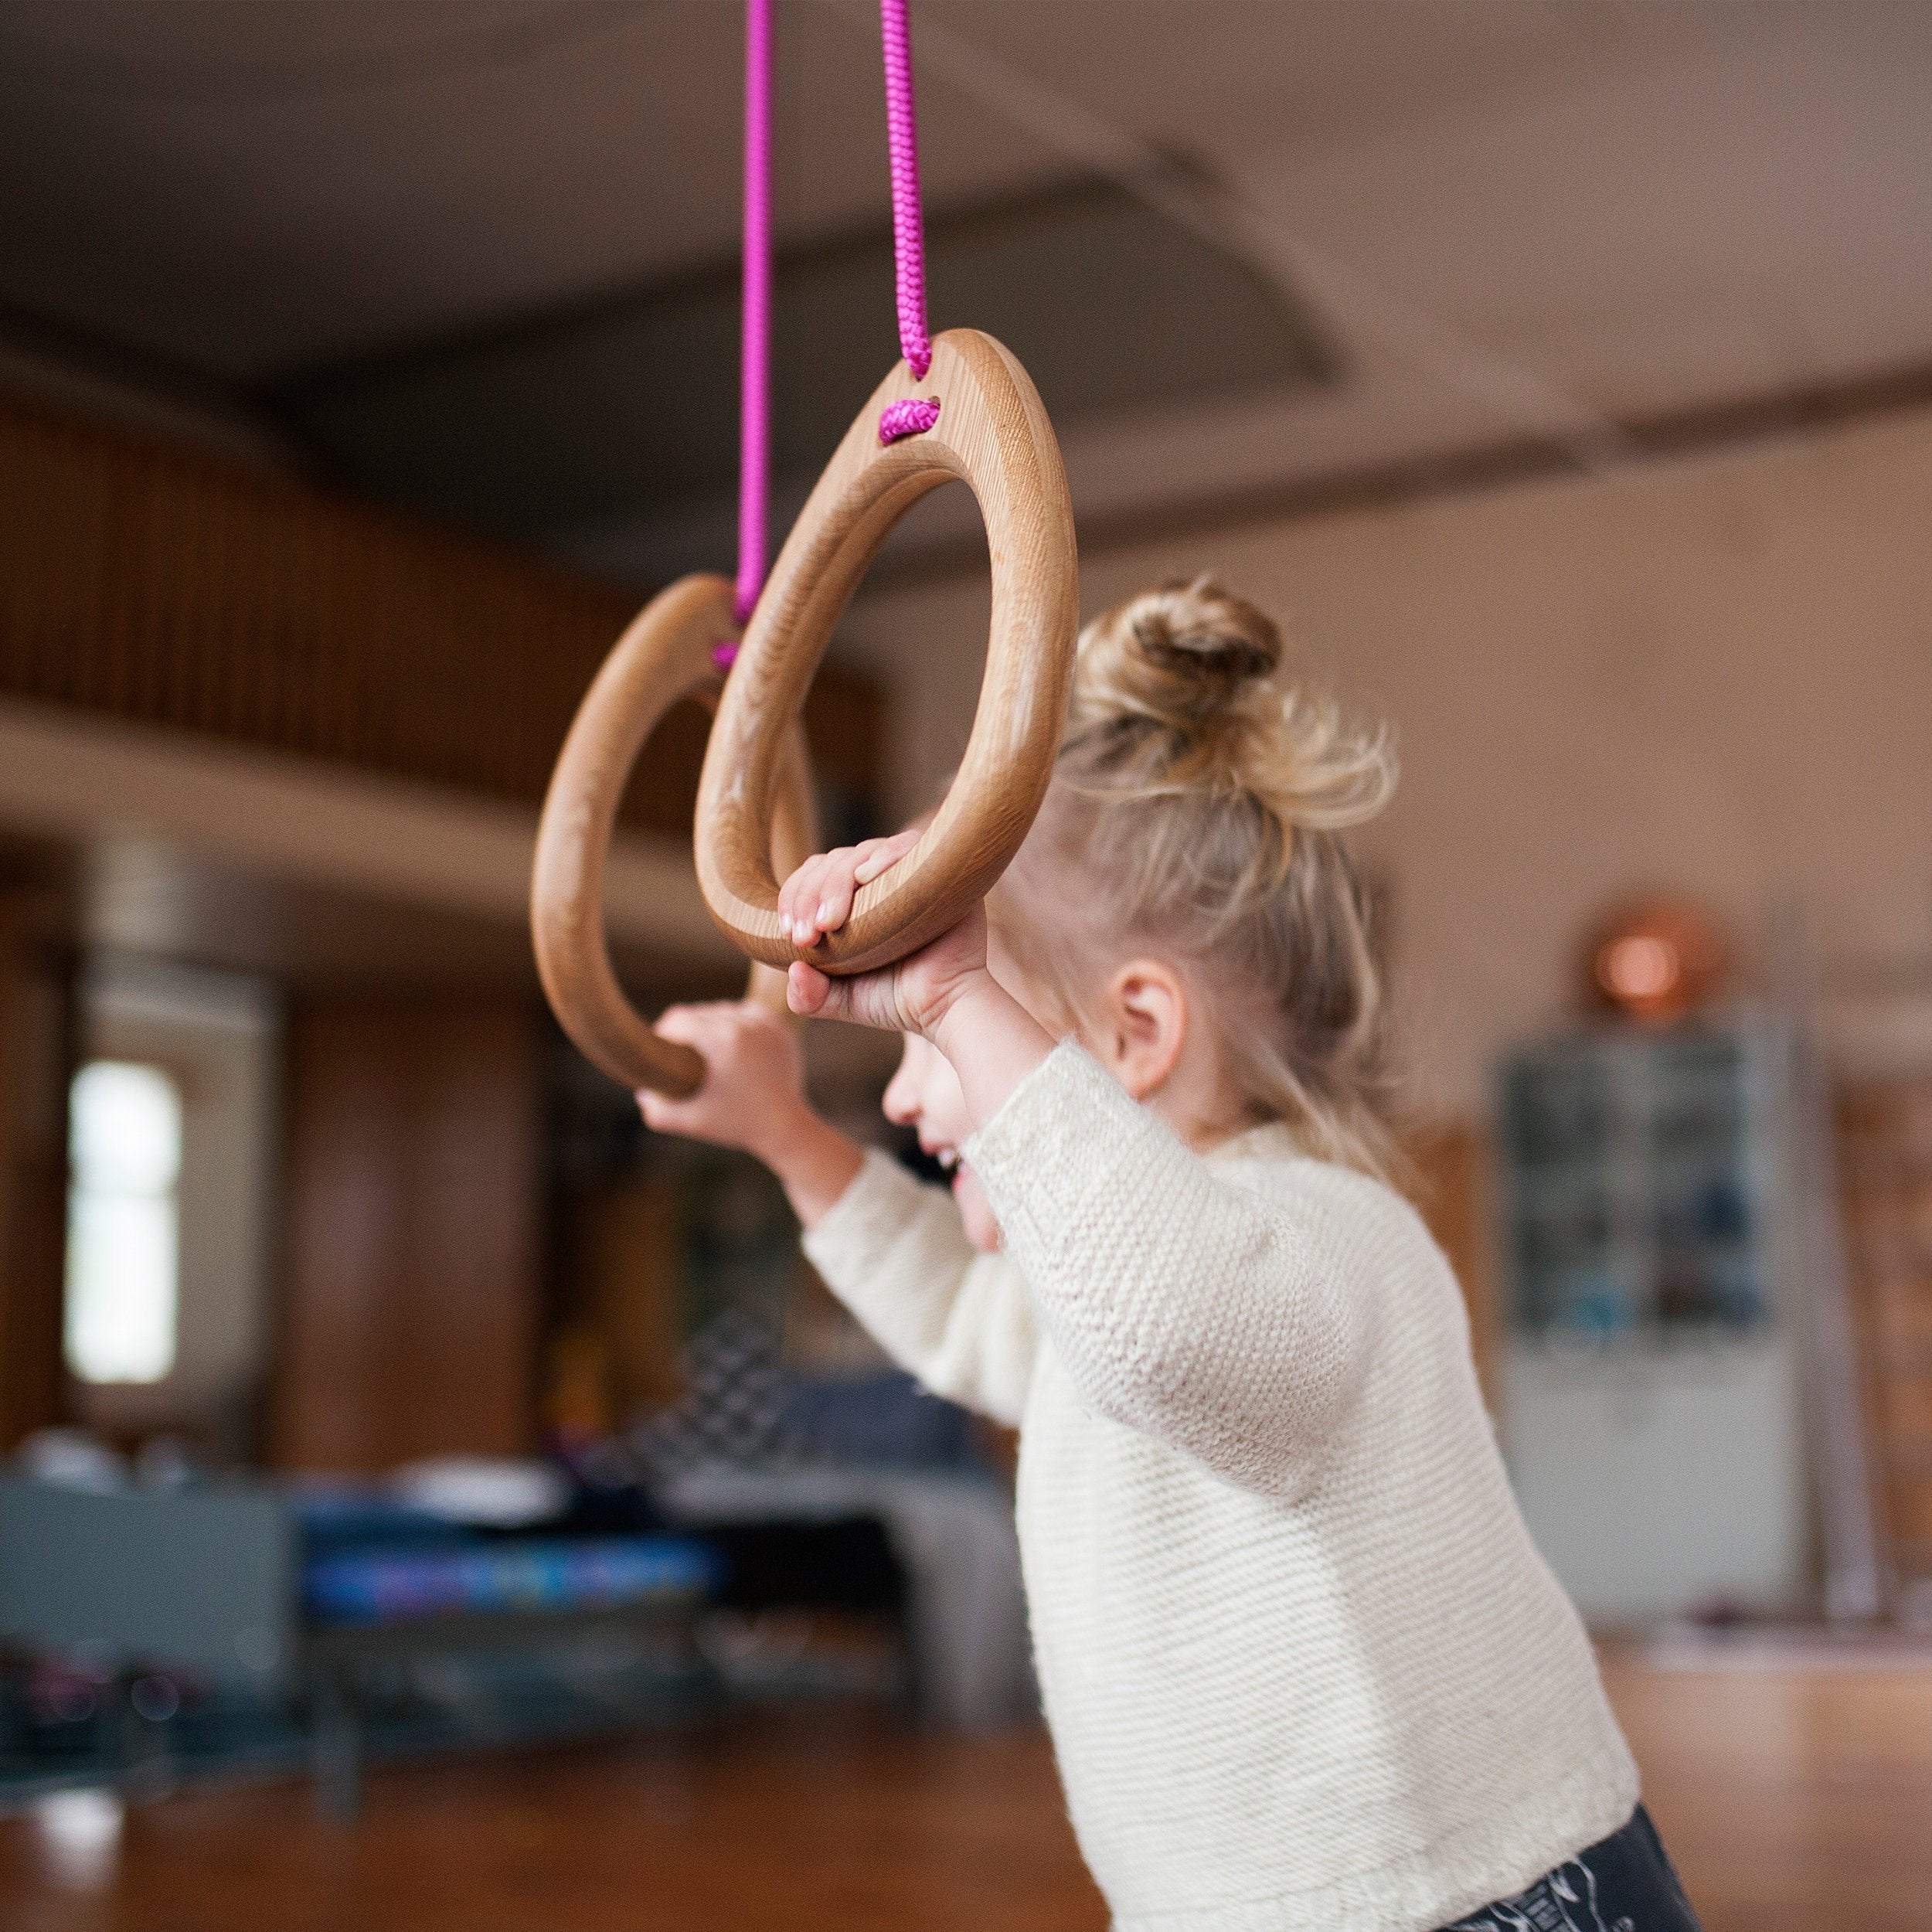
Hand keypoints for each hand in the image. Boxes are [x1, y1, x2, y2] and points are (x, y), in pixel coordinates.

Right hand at [636, 1001, 807, 1159]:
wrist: (785, 1127)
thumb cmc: (735, 1126)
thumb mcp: (690, 1122)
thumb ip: (657, 1110)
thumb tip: (641, 1092)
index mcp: (721, 1040)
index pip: (678, 1018)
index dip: (663, 1032)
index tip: (660, 1050)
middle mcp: (744, 1024)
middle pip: (699, 1012)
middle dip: (685, 1031)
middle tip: (680, 1054)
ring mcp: (764, 1023)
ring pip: (721, 1010)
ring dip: (709, 1025)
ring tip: (703, 1050)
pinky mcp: (778, 1027)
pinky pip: (745, 1012)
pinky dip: (734, 1023)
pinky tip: (728, 1041)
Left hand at [776, 832, 992, 1040]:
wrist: (947, 1008)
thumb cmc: (898, 1001)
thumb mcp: (842, 999)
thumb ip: (809, 994)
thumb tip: (794, 970)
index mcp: (853, 897)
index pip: (814, 876)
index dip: (794, 898)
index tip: (791, 935)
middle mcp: (879, 878)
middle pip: (833, 861)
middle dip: (809, 895)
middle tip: (807, 937)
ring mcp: (909, 870)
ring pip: (861, 852)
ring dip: (836, 883)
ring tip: (828, 923)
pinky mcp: (939, 868)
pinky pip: (909, 845)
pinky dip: (883, 856)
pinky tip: (865, 877)